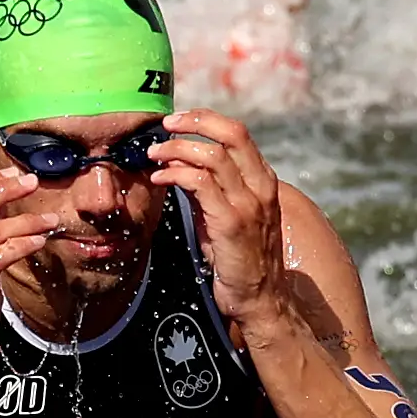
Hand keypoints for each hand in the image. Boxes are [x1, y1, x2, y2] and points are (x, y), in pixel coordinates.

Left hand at [144, 108, 291, 341]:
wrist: (258, 298)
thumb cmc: (238, 258)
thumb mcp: (225, 215)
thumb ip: (211, 190)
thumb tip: (182, 166)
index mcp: (262, 181)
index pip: (239, 134)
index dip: (208, 120)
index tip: (181, 120)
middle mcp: (260, 187)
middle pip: (232, 135)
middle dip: (195, 123)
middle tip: (166, 126)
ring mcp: (249, 204)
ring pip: (213, 156)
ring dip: (177, 148)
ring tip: (154, 154)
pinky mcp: (232, 223)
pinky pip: (201, 184)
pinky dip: (176, 174)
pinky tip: (160, 178)